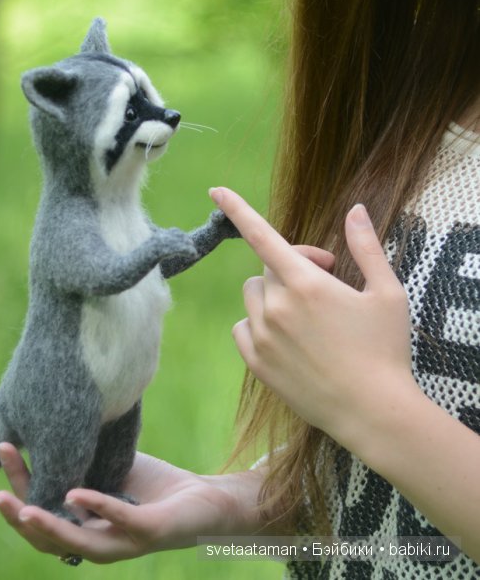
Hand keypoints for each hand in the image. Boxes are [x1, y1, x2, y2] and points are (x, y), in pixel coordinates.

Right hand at [0, 444, 259, 563]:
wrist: (204, 501)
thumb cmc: (153, 488)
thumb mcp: (109, 467)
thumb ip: (82, 457)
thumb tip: (52, 418)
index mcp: (85, 526)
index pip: (41, 509)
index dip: (18, 482)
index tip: (4, 446)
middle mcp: (98, 542)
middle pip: (47, 537)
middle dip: (19, 516)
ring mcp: (122, 541)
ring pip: (76, 541)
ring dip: (47, 525)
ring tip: (23, 509)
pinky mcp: (148, 532)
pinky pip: (118, 520)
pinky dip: (96, 506)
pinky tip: (75, 494)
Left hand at [209, 188, 414, 448]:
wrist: (375, 413)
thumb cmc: (386, 350)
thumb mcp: (387, 293)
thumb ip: (367, 247)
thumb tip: (355, 210)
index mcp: (306, 283)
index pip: (262, 236)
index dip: (237, 210)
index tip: (216, 190)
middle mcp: (277, 306)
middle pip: (268, 269)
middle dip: (292, 268)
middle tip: (326, 282)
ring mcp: (264, 336)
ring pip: (253, 297)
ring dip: (274, 296)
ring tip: (308, 315)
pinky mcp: (257, 364)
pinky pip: (243, 329)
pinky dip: (259, 325)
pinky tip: (289, 338)